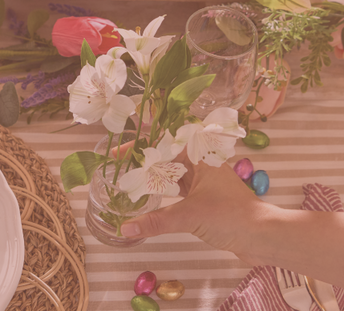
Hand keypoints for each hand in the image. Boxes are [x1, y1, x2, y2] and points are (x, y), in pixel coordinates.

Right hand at [121, 156, 272, 264]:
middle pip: (165, 158)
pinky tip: (149, 200)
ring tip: (128, 182)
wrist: (264, 237)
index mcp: (199, 157)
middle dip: (141, 162)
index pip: (162, 143)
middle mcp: (202, 165)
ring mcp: (204, 183)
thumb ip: (155, 221)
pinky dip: (163, 194)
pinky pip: (178, 191)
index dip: (138, 147)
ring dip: (152, 179)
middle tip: (117, 168)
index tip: (117, 153)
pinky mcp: (206, 199)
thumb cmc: (231, 216)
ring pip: (172, 175)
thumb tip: (126, 229)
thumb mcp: (189, 215)